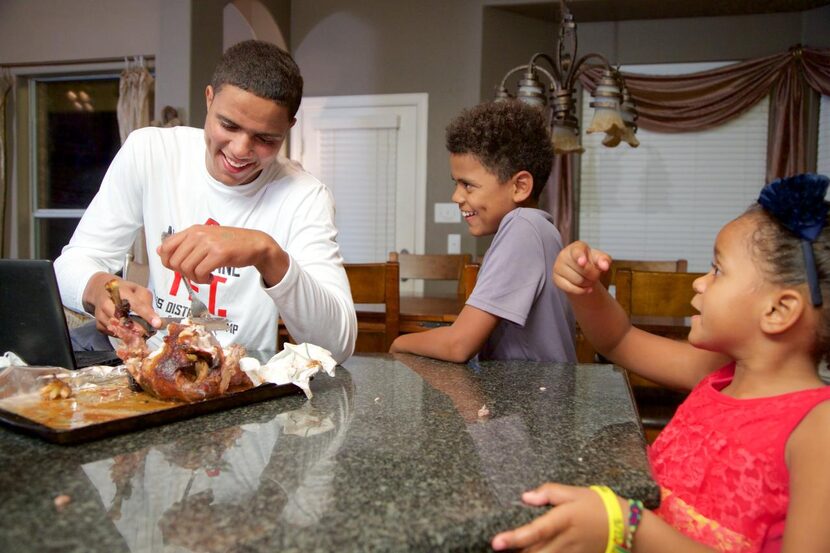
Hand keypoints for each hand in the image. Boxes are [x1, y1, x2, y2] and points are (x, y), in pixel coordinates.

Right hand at [84, 272, 159, 333]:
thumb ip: (146, 301)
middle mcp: (107, 303)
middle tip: (150, 332)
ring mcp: (100, 314)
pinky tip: (130, 332)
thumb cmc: (124, 290)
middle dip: (139, 328)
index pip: (136, 304)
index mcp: (120, 291)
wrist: (100, 290)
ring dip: (132, 334)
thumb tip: (153, 317)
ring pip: (118, 329)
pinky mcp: (98, 324)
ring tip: (142, 334)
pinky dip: (123, 335)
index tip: (157, 324)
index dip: (147, 315)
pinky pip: (113, 334)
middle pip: (124, 319)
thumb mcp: (138, 289)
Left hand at [157, 225, 288, 285]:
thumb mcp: (205, 238)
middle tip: (196, 274)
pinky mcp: (219, 254)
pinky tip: (211, 277)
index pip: (166, 247)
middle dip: (183, 273)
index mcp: (193, 230)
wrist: (254, 243)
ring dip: (195, 278)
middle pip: (175, 261)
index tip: (180, 268)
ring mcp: (209, 243)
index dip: (168, 262)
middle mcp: (198, 234)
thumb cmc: (230, 243)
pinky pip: (201, 272)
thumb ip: (183, 243)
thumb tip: (159, 251)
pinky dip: (204, 280)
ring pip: (187, 268)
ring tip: (205, 276)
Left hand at [491, 483, 610, 552]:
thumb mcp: (574, 493)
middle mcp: (565, 540)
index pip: (536, 531)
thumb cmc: (597, 506)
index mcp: (563, 520)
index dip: (515, 538)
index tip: (496, 543)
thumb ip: (549, 493)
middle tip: (497, 547)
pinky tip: (530, 552)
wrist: (626, 528)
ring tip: (511, 551)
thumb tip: (525, 497)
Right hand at [553, 241, 611, 295]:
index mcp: (576, 247)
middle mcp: (564, 255)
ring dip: (588, 283)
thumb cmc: (590, 261)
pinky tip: (585, 288)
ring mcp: (558, 267)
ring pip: (578, 281)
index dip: (580, 257)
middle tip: (594, 274)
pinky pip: (571, 289)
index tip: (583, 262)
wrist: (580, 271)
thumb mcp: (599, 258)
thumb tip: (605, 266)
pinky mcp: (556, 279)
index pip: (577, 252)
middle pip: (583, 270)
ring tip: (588, 279)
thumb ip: (604, 260)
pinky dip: (581, 291)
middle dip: (593, 275)